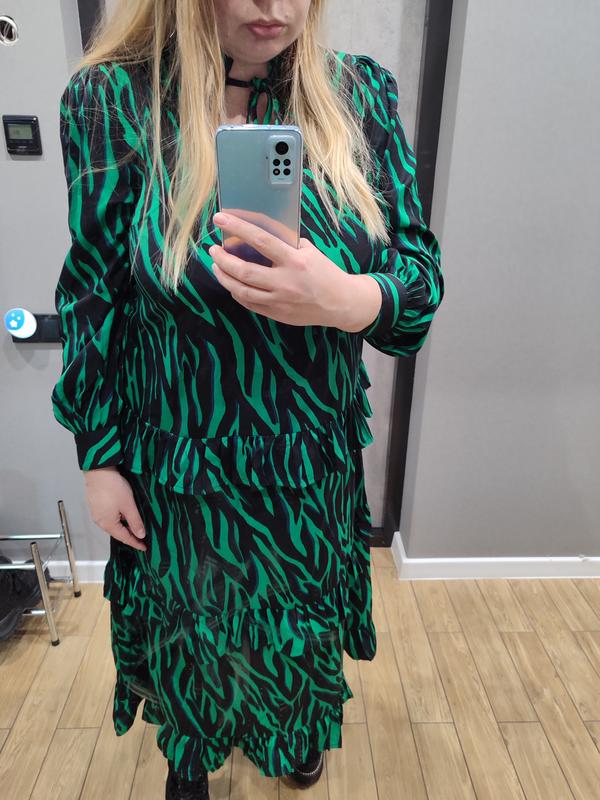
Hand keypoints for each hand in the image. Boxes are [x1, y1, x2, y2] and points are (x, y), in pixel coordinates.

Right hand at [83, 466, 146, 551]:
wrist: (98, 471)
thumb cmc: (113, 487)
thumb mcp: (128, 506)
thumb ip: (135, 522)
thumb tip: (140, 535)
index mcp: (108, 524)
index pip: (124, 538)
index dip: (135, 543)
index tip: (144, 547)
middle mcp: (99, 521)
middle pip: (117, 532)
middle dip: (129, 536)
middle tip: (141, 538)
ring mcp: (96, 513)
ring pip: (112, 524)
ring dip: (123, 527)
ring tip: (134, 527)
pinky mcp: (95, 505)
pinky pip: (108, 517)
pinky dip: (117, 519)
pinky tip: (124, 515)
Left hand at [209, 210, 353, 326]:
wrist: (341, 303)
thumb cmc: (325, 273)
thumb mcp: (310, 252)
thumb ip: (286, 244)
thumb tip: (258, 233)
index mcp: (294, 261)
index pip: (260, 240)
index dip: (237, 228)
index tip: (220, 219)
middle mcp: (285, 282)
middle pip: (244, 271)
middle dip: (223, 259)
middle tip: (213, 250)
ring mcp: (280, 301)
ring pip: (242, 291)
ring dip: (224, 277)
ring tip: (217, 267)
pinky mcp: (277, 314)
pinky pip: (249, 304)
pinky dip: (237, 292)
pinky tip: (232, 283)